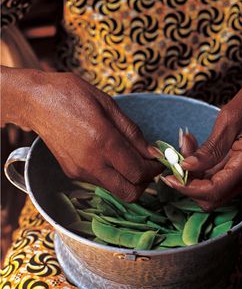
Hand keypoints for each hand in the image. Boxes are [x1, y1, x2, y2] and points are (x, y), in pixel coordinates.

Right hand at [2, 67, 161, 201]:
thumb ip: (133, 133)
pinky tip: (110, 157)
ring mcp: (80, 171)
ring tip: (129, 159)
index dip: (154, 170)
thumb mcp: (108, 105)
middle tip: (147, 166)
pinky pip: (101, 182)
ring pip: (115, 190)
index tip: (158, 162)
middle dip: (144, 183)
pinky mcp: (72, 173)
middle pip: (129, 193)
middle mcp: (91, 162)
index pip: (139, 173)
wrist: (35, 102)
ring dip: (128, 180)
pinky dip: (113, 175)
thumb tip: (151, 152)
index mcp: (103, 141)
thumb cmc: (72, 95)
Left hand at [162, 79, 241, 209]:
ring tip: (185, 146)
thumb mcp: (229, 119)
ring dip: (191, 175)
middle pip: (211, 197)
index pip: (214, 191)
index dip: (188, 188)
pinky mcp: (236, 172)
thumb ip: (210, 147)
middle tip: (174, 160)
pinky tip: (192, 148)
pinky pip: (212, 179)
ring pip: (209, 190)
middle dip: (187, 184)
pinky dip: (198, 169)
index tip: (168, 177)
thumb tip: (187, 167)